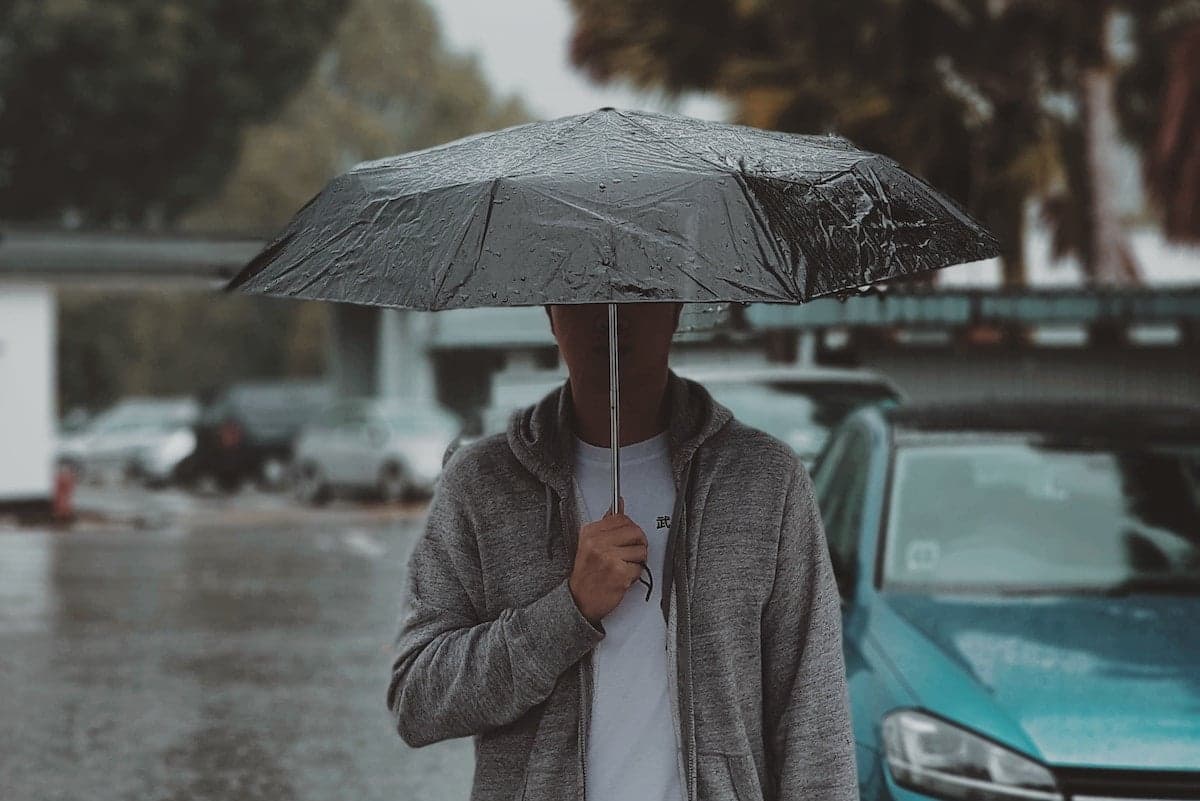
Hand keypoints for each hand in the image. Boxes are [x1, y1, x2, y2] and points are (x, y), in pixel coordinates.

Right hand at [568, 497, 647, 625]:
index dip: (630, 528)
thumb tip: (619, 503)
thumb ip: (606, 523)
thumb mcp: (589, 543)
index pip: (622, 518)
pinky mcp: (620, 574)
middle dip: (639, 543)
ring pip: (641, 550)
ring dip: (637, 561)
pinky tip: (622, 577)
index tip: (627, 537)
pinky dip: (634, 575)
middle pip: (635, 532)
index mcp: (590, 532)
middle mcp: (598, 543)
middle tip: (631, 552)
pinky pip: (639, 568)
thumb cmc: (586, 573)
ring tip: (624, 566)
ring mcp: (609, 558)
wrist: (579, 600)